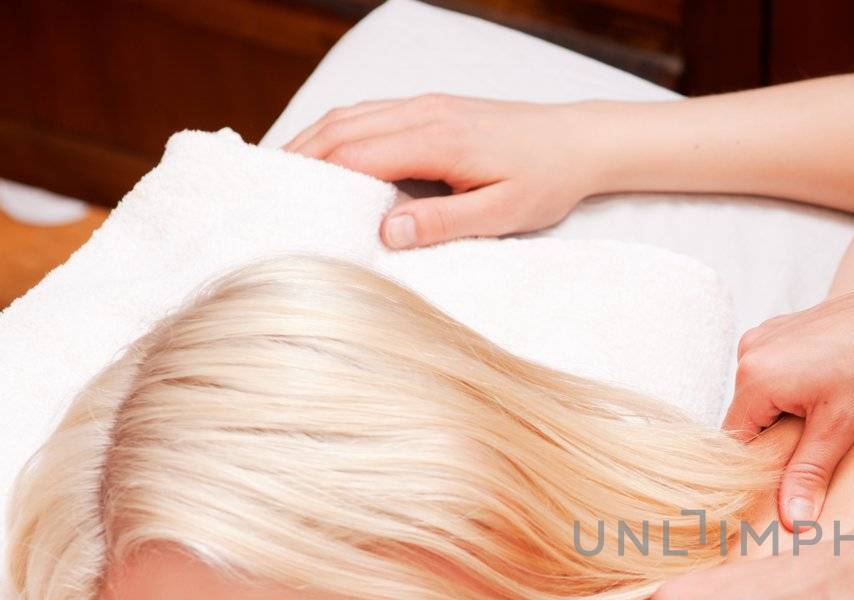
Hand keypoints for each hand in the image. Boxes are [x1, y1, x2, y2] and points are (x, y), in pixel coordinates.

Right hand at [282, 93, 601, 247]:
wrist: (579, 141)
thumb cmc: (546, 180)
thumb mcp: (503, 214)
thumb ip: (445, 223)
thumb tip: (388, 233)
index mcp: (438, 140)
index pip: (356, 158)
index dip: (316, 183)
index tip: (285, 209)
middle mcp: (424, 113)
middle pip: (340, 130)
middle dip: (298, 159)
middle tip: (264, 194)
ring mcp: (425, 104)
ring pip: (350, 116)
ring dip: (311, 142)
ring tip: (281, 176)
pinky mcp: (431, 106)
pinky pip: (369, 112)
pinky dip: (336, 132)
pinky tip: (324, 154)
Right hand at [722, 267, 853, 529]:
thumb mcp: (842, 428)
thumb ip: (808, 475)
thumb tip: (792, 520)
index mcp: (756, 376)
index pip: (737, 442)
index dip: (760, 469)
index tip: (786, 485)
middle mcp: (751, 352)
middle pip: (750, 420)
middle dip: (779, 442)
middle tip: (821, 448)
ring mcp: (768, 337)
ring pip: (765, 400)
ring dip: (791, 419)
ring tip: (831, 418)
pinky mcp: (786, 331)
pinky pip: (778, 376)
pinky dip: (798, 395)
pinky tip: (832, 396)